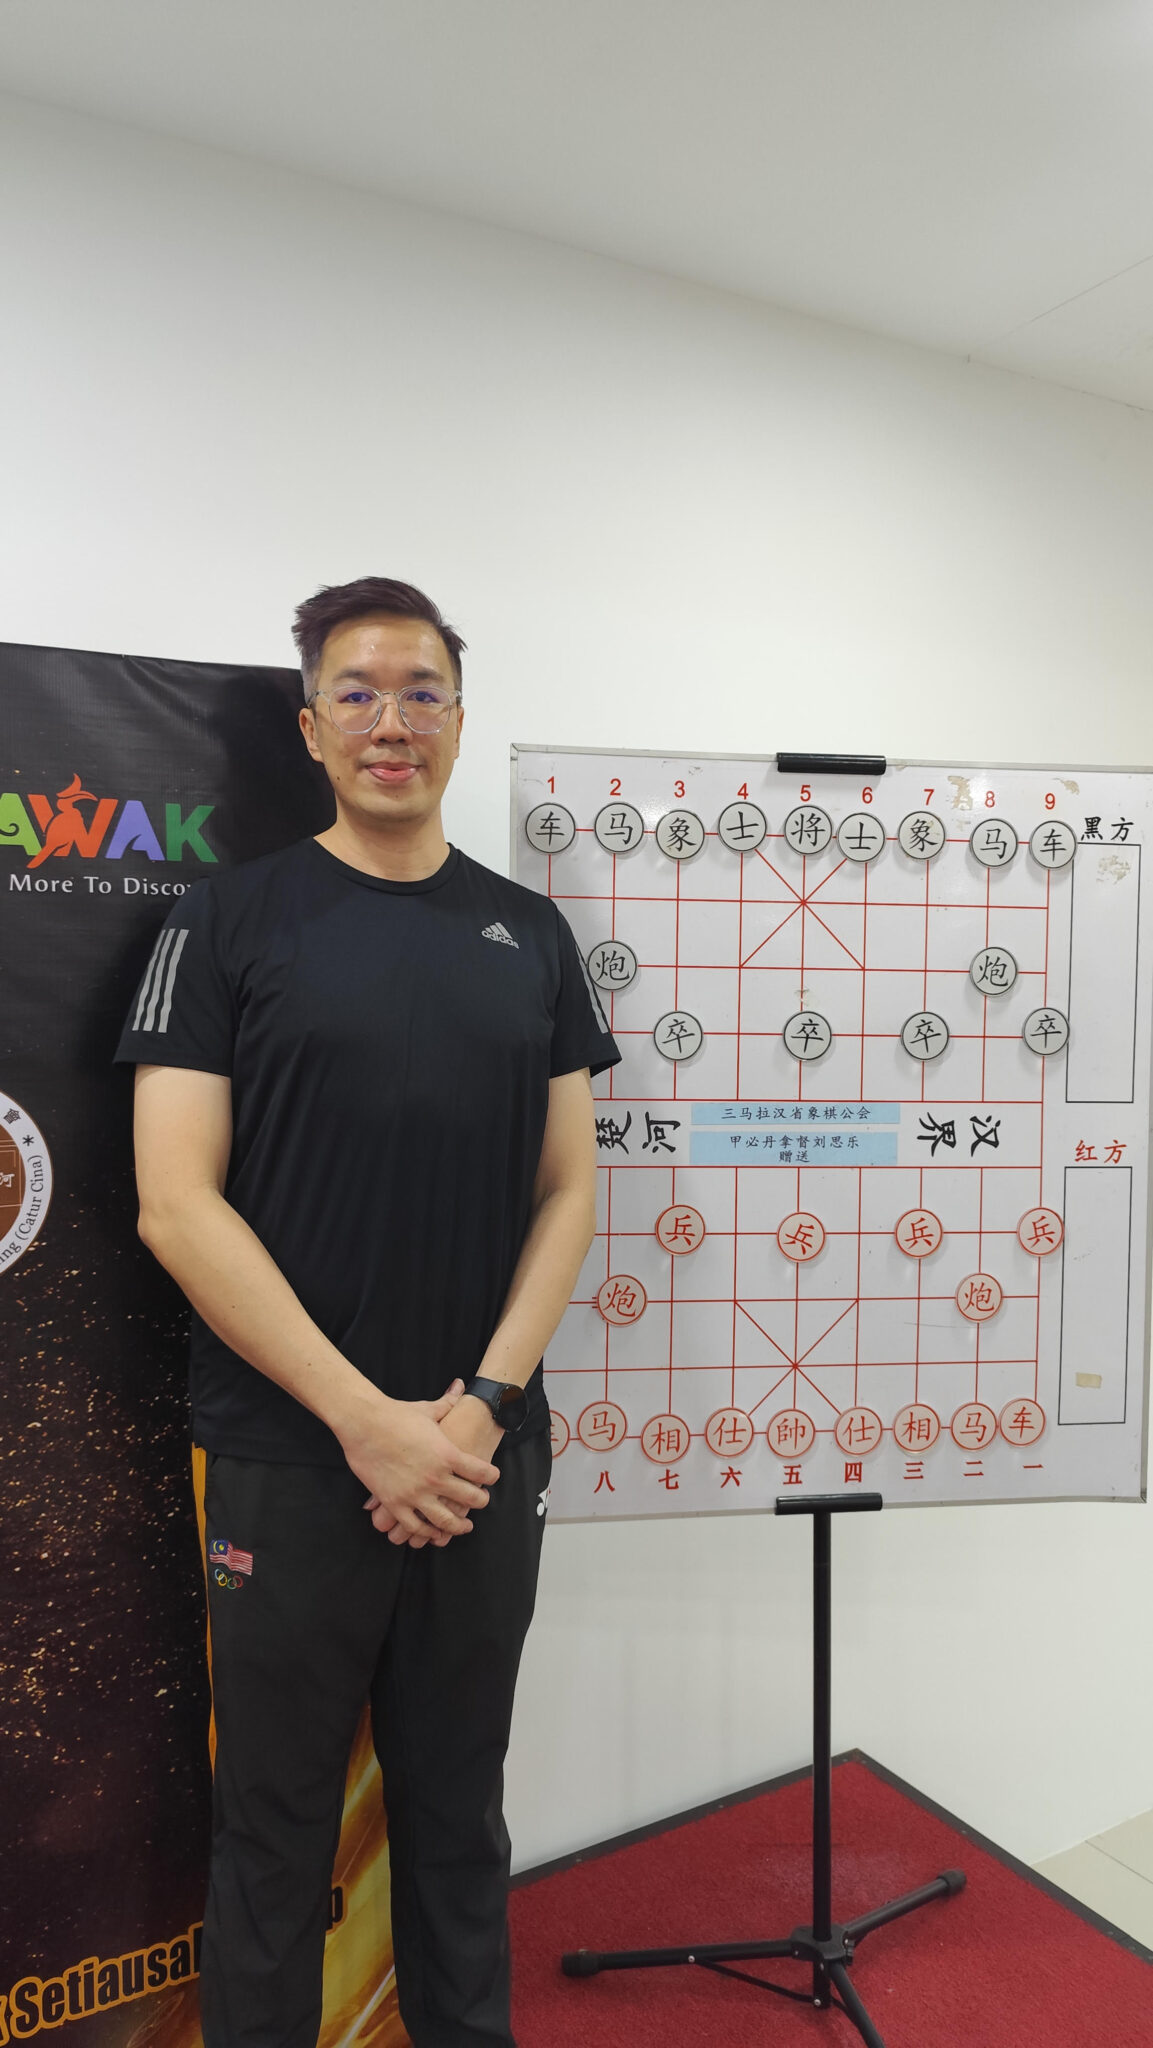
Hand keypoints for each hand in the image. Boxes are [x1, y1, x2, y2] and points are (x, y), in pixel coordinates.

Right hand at [342, 1381, 498, 1546]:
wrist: (363, 1423)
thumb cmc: (396, 1414)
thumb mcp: (428, 1409)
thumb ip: (448, 1402)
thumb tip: (460, 1386)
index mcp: (448, 1454)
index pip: (482, 1473)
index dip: (491, 1477)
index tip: (492, 1478)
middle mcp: (435, 1477)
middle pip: (470, 1499)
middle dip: (479, 1502)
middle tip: (481, 1502)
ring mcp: (415, 1493)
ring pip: (445, 1521)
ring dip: (458, 1526)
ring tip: (463, 1527)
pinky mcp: (394, 1503)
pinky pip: (415, 1527)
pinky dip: (426, 1533)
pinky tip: (432, 1533)